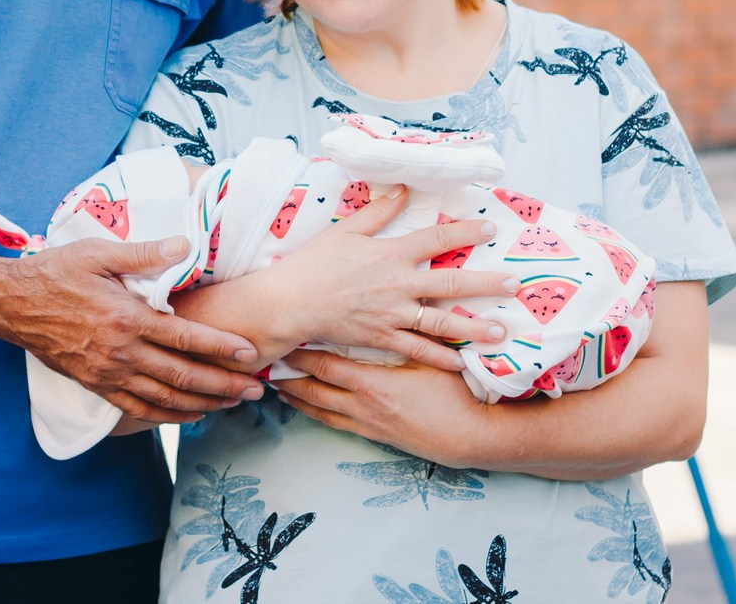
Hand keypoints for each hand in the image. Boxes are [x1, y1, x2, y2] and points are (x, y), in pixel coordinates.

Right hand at [0, 236, 267, 425]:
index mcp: (126, 318)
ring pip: (166, 399)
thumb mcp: (99, 253)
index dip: (222, 348)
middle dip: (224, 385)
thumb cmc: (56, 272)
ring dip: (203, 404)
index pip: (186, 338)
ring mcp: (108, 374)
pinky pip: (139, 410)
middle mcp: (121, 353)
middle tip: (256, 389)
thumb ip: (145, 253)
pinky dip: (168, 417)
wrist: (13, 304)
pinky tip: (189, 415)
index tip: (250, 354)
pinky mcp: (97, 385)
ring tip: (233, 404)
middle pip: (184, 376)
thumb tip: (186, 244)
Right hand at [250, 187, 519, 371]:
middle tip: (514, 283)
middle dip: (486, 284)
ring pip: (442, 323)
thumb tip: (404, 188)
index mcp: (390, 253)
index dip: (465, 231)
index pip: (436, 239)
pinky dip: (441, 359)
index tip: (489, 227)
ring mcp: (392, 315)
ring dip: (474, 327)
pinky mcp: (382, 338)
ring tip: (502, 332)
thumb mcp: (346, 230)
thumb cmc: (314, 263)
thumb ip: (378, 210)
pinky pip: (418, 351)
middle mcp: (398, 284)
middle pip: (451, 285)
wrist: (290, 303)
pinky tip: (463, 364)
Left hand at [273, 349, 493, 468]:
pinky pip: (335, 423)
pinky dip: (315, 414)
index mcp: (372, 382)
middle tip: (265, 362)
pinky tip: (306, 408)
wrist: (469, 436)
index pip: (325, 364)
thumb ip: (413, 330)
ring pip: (320, 408)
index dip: (300, 353)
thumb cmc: (454, 393)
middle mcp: (362, 404)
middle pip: (314, 387)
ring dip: (297, 396)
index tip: (282, 339)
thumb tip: (404, 300)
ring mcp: (366, 423)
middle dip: (289, 374)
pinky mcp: (374, 436)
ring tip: (275, 385)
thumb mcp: (434, 357)